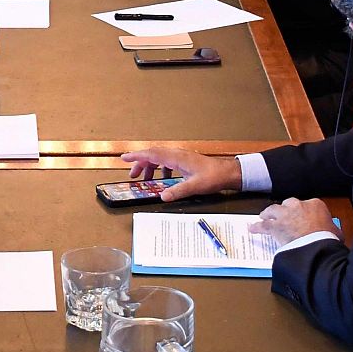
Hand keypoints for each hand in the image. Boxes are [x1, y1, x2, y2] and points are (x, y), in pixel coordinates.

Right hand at [119, 147, 242, 199]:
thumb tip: (162, 196)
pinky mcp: (185, 161)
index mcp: (176, 158)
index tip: (124, 158)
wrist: (228, 172)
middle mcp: (177, 154)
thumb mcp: (194, 186)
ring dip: (150, 167)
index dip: (136, 156)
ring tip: (146, 179)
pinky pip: (167, 162)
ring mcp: (181, 157)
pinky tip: (164, 179)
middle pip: (153, 155)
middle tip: (132, 175)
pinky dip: (160, 169)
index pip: (152, 154)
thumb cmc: (214, 176)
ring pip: (159, 158)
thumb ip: (177, 191)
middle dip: (140, 164)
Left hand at [248, 197, 338, 245]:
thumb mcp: (336, 232)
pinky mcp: (275, 226)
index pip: (308, 205)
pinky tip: (252, 228)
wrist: (316, 246)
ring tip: (264, 216)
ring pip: (273, 210)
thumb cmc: (328, 239)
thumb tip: (335, 235)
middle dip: (286, 210)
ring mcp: (285, 214)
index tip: (303, 217)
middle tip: (285, 217)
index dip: (304, 212)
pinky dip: (256, 227)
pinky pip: (262, 226)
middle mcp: (298, 205)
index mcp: (315, 204)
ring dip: (269, 214)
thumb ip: (332, 230)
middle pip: (289, 204)